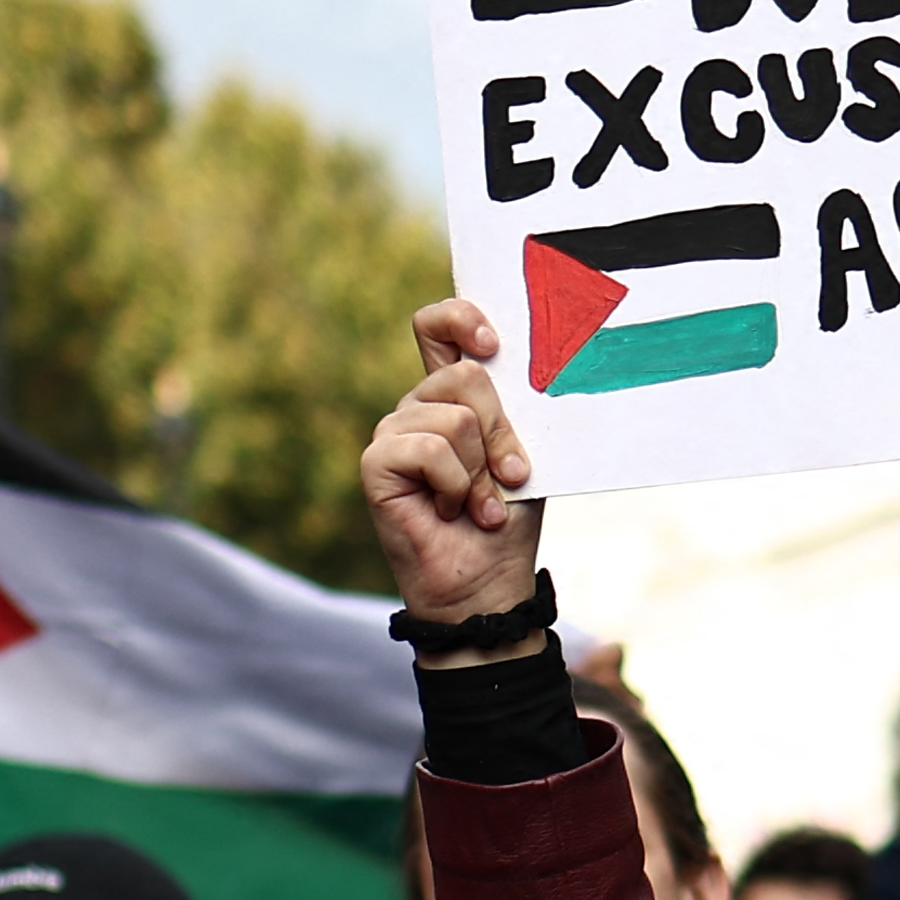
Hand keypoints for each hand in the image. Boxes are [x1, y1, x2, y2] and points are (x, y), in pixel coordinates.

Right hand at [362, 301, 546, 632]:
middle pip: (465, 375)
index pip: (439, 326)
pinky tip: (452, 511)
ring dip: (482, 471)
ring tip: (480, 504)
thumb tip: (518, 365)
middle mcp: (417, 406)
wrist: (487, 580)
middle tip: (511, 475)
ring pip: (455, 418)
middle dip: (503, 430)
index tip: (493, 346)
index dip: (461, 319)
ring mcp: (393, 432)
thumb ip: (513, 410)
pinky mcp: (376, 462)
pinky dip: (457, 486)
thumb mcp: (522, 454)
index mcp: (450, 395)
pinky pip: (430, 449)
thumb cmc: (507, 518)